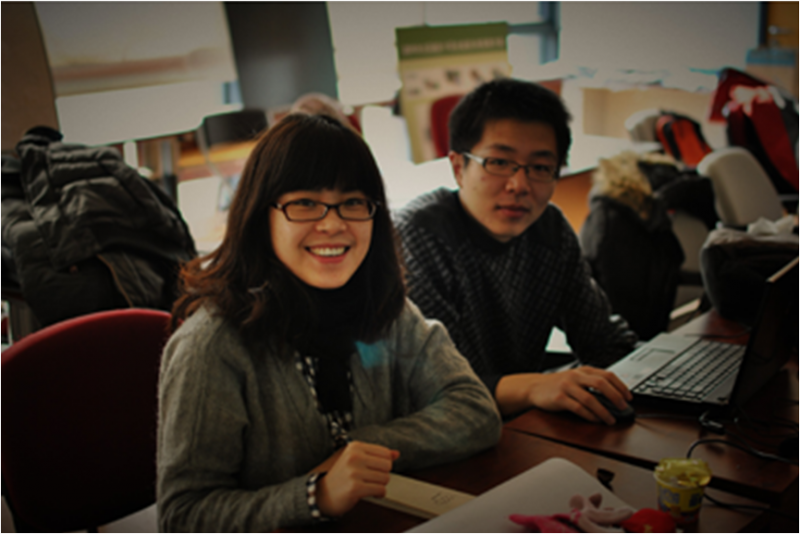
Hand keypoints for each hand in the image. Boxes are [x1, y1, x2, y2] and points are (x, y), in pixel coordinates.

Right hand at [316, 441, 399, 516]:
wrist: (322, 494)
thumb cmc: (341, 476)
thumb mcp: (356, 460)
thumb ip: (377, 455)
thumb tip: (396, 453)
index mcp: (355, 447)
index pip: (385, 452)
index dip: (384, 463)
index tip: (374, 469)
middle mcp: (354, 457)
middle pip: (387, 465)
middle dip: (383, 475)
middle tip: (371, 478)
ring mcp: (354, 472)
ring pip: (385, 478)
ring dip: (380, 485)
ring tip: (368, 485)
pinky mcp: (355, 488)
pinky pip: (380, 490)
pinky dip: (379, 494)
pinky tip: (369, 493)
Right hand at [495, 366, 631, 423]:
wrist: (534, 387)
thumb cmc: (558, 385)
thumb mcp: (576, 378)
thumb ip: (592, 383)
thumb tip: (615, 397)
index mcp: (583, 370)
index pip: (607, 375)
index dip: (621, 386)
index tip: (629, 397)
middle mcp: (576, 376)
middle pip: (601, 384)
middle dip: (616, 397)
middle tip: (623, 408)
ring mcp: (567, 387)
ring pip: (590, 398)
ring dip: (604, 411)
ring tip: (611, 420)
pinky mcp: (559, 398)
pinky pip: (578, 408)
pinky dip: (589, 416)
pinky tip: (596, 420)